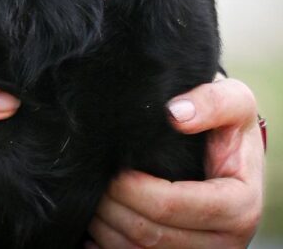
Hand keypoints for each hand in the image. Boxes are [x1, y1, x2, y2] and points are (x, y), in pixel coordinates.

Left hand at [86, 78, 263, 247]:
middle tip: (96, 180)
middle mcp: (228, 240)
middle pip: (154, 234)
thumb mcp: (233, 99)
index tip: (113, 169)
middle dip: (116, 208)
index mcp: (239, 206)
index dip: (135, 190)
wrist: (233, 147)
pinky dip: (113, 245)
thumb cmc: (229, 123)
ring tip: (95, 198)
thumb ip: (212, 101)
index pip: (172, 206)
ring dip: (111, 229)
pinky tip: (98, 226)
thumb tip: (176, 114)